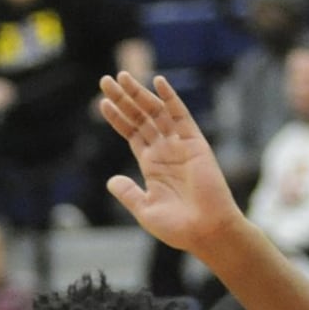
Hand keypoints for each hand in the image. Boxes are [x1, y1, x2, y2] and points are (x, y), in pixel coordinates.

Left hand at [98, 72, 242, 256]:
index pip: (131, 134)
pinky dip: (170, 98)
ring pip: (156, 112)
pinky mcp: (194, 143)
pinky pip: (181, 115)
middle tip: (106, 81)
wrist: (206, 231)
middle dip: (123, 99)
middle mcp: (164, 151)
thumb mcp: (145, 210)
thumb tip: (111, 180)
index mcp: (151, 165)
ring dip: (139, 94)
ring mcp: (179, 145)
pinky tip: (157, 82)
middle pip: (140, 118)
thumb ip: (128, 193)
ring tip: (122, 78)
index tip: (102, 102)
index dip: (117, 118)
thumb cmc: (177, 228)